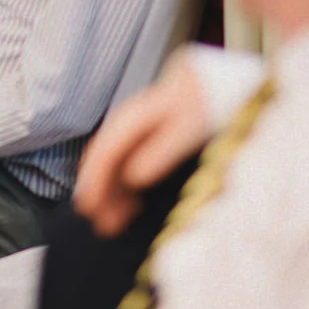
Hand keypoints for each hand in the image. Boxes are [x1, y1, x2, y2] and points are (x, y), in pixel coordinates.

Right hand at [73, 57, 209, 236]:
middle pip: (102, 161)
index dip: (93, 183)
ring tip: (115, 223)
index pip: (103, 155)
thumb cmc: (207, 102)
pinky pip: (124, 164)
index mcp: (132, 121)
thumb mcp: (187, 126)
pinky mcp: (145, 138)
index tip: (89, 209)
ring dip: (109, 194)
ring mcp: (134, 131)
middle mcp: (126, 124)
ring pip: (111, 165)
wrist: (219, 82)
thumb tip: (134, 178)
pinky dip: (122, 187)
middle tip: (101, 225)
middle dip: (97, 194)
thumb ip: (160, 152)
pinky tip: (131, 205)